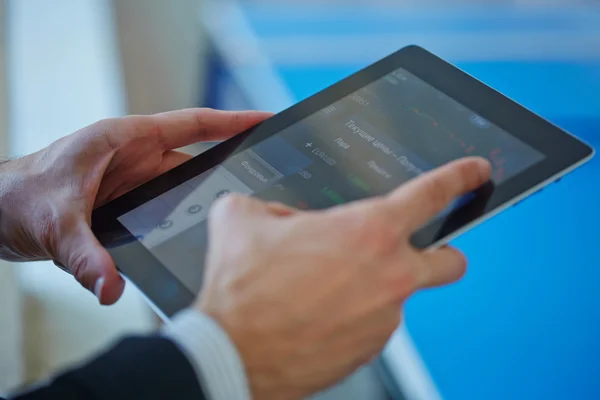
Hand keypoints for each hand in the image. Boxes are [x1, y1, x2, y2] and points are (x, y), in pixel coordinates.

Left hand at [0, 108, 270, 304]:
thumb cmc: (14, 197)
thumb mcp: (53, 222)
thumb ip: (85, 256)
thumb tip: (111, 286)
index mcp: (122, 141)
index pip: (190, 125)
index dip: (231, 122)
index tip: (265, 121)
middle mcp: (133, 160)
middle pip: (193, 163)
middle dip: (227, 174)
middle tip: (264, 186)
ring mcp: (133, 184)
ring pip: (182, 193)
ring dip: (203, 207)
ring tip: (235, 223)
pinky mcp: (128, 207)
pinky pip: (166, 213)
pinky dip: (182, 224)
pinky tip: (198, 240)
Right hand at [197, 157, 490, 399]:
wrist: (231, 353)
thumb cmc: (242, 290)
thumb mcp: (242, 219)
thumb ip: (270, 205)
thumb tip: (278, 215)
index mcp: (368, 231)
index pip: (434, 193)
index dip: (461, 178)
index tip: (477, 174)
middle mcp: (389, 275)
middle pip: (450, 260)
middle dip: (444, 252)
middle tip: (414, 252)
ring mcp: (384, 318)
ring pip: (396, 296)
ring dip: (372, 287)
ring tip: (324, 289)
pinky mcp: (369, 350)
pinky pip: (371, 325)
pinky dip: (353, 316)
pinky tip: (317, 315)